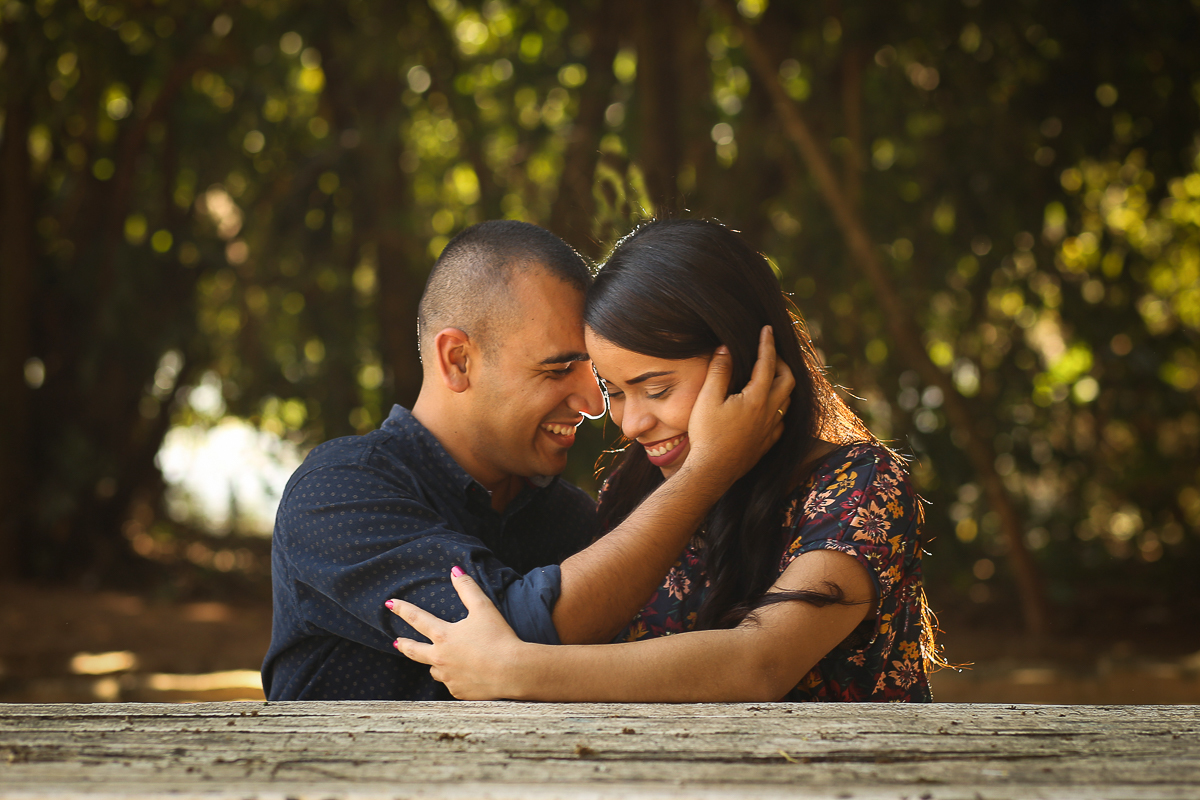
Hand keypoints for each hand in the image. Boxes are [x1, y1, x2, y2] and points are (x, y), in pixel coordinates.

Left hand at [388, 567, 525, 699]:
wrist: (513, 671)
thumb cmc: (499, 638)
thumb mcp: (484, 608)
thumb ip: (467, 588)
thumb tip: (455, 570)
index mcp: (444, 636)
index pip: (417, 619)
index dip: (403, 609)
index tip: (390, 604)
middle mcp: (440, 658)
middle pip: (414, 651)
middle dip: (404, 644)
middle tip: (397, 642)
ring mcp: (448, 678)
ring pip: (434, 670)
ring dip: (435, 663)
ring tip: (441, 660)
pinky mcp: (459, 692)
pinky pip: (451, 683)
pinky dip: (455, 677)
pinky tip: (466, 675)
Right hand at [682, 325, 794, 489]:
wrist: (711, 471)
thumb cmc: (706, 435)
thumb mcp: (707, 399)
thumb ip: (719, 371)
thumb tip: (726, 348)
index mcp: (756, 398)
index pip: (767, 363)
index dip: (767, 344)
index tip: (767, 329)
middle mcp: (769, 412)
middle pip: (788, 380)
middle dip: (781, 363)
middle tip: (769, 354)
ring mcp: (770, 429)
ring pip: (788, 400)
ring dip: (783, 384)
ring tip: (771, 377)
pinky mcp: (767, 444)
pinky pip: (782, 421)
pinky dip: (779, 408)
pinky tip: (769, 409)